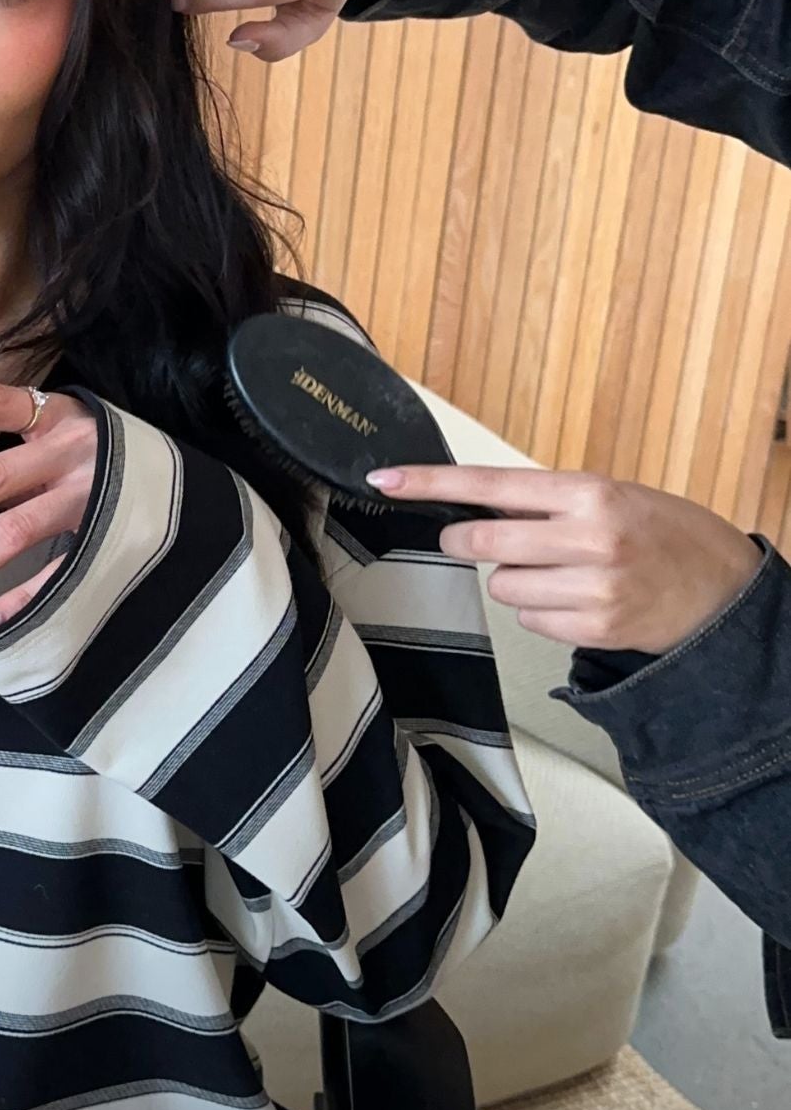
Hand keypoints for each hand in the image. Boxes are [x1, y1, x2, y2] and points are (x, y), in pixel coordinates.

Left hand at [368, 464, 762, 651]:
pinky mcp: (594, 629)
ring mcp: (593, 588)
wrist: (723, 590)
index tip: (385, 480)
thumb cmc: (661, 533)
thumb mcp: (608, 495)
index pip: (490, 483)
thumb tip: (471, 500)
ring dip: (514, 580)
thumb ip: (543, 500)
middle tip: (477, 540)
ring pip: (502, 586)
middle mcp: (590, 538)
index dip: (430, 482)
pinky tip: (575, 600)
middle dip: (466, 542)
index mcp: (589, 493)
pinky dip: (539, 611)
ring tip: (560, 573)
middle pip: (482, 541)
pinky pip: (528, 620)